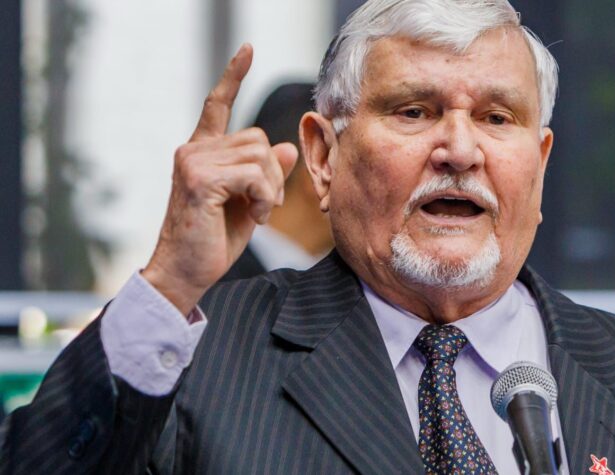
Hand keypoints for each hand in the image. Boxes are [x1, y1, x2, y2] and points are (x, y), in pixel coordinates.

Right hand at [142, 44, 297, 315]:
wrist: (186, 273)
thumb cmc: (213, 241)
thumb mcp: (249, 203)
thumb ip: (265, 174)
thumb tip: (285, 147)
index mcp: (202, 152)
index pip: (218, 104)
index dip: (234, 76)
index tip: (248, 49)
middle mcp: (193, 149)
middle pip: (260, 138)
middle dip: (273, 175)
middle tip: (265, 206)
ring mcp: (193, 161)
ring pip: (261, 156)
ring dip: (270, 190)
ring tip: (256, 213)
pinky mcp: (199, 179)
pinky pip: (255, 175)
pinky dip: (264, 199)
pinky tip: (254, 218)